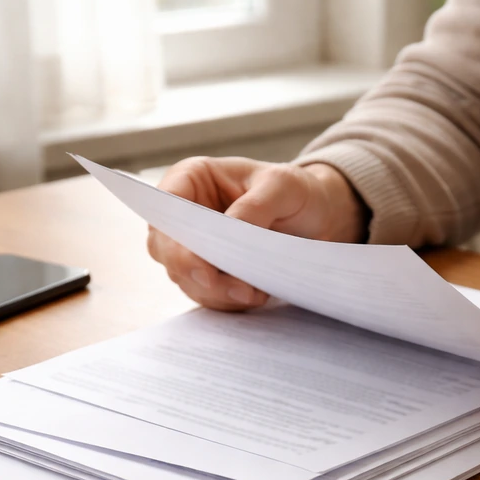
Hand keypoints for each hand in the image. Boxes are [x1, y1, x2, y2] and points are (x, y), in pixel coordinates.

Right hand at [147, 157, 366, 310]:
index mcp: (191, 179)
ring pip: (186, 278)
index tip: (205, 270)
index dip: (176, 243)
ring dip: (218, 293)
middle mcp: (184, 214)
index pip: (164, 211)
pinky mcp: (209, 271)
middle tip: (241, 289)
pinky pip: (206, 293)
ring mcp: (194, 245)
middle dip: (201, 276)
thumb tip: (230, 231)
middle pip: (167, 252)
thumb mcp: (283, 186)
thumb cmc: (295, 191)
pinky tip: (256, 295)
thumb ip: (254, 206)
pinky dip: (228, 300)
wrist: (315, 215)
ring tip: (256, 292)